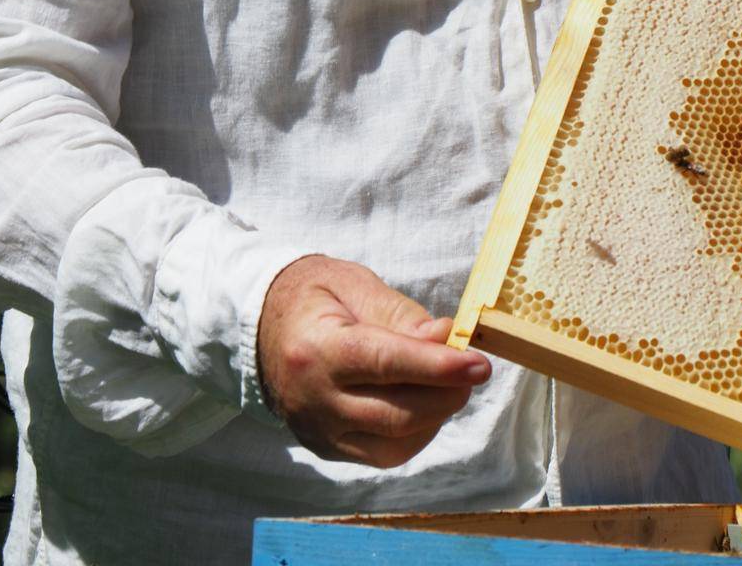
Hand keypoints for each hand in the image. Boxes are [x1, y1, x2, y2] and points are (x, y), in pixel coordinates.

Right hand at [256, 256, 489, 467]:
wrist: (262, 325)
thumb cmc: (315, 298)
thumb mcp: (355, 286)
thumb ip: (402, 316)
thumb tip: (447, 340)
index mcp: (316, 350)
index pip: (385, 364)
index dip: (438, 367)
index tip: (479, 364)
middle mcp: (313, 399)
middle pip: (396, 413)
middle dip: (447, 394)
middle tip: (472, 370)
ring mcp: (318, 431)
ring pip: (395, 443)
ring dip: (435, 416)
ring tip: (447, 384)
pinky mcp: (326, 449)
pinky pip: (383, 454)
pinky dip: (415, 433)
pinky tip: (423, 405)